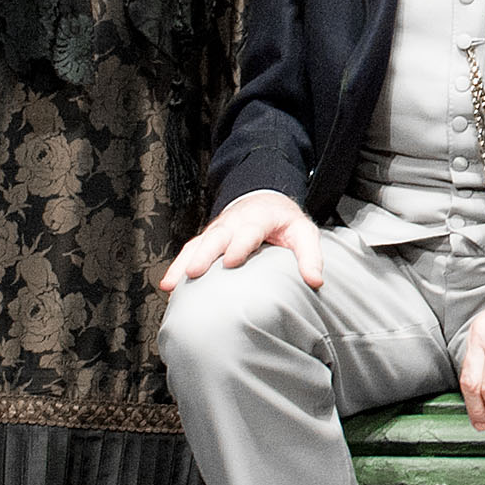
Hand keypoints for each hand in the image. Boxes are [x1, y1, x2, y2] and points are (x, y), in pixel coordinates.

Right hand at [159, 191, 323, 291]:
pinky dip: (177, 266)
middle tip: (194, 272)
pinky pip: (190, 251)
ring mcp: (218, 230)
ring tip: (172, 283)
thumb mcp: (304, 232)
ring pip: (198, 244)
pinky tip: (169, 284)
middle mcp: (233, 222)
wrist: (264, 200)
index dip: (239, 245)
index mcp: (258, 218)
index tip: (232, 261)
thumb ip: (310, 256)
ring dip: (184, 262)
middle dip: (205, 254)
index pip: (248, 231)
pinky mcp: (208, 239)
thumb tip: (315, 281)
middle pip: (216, 237)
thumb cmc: (284, 220)